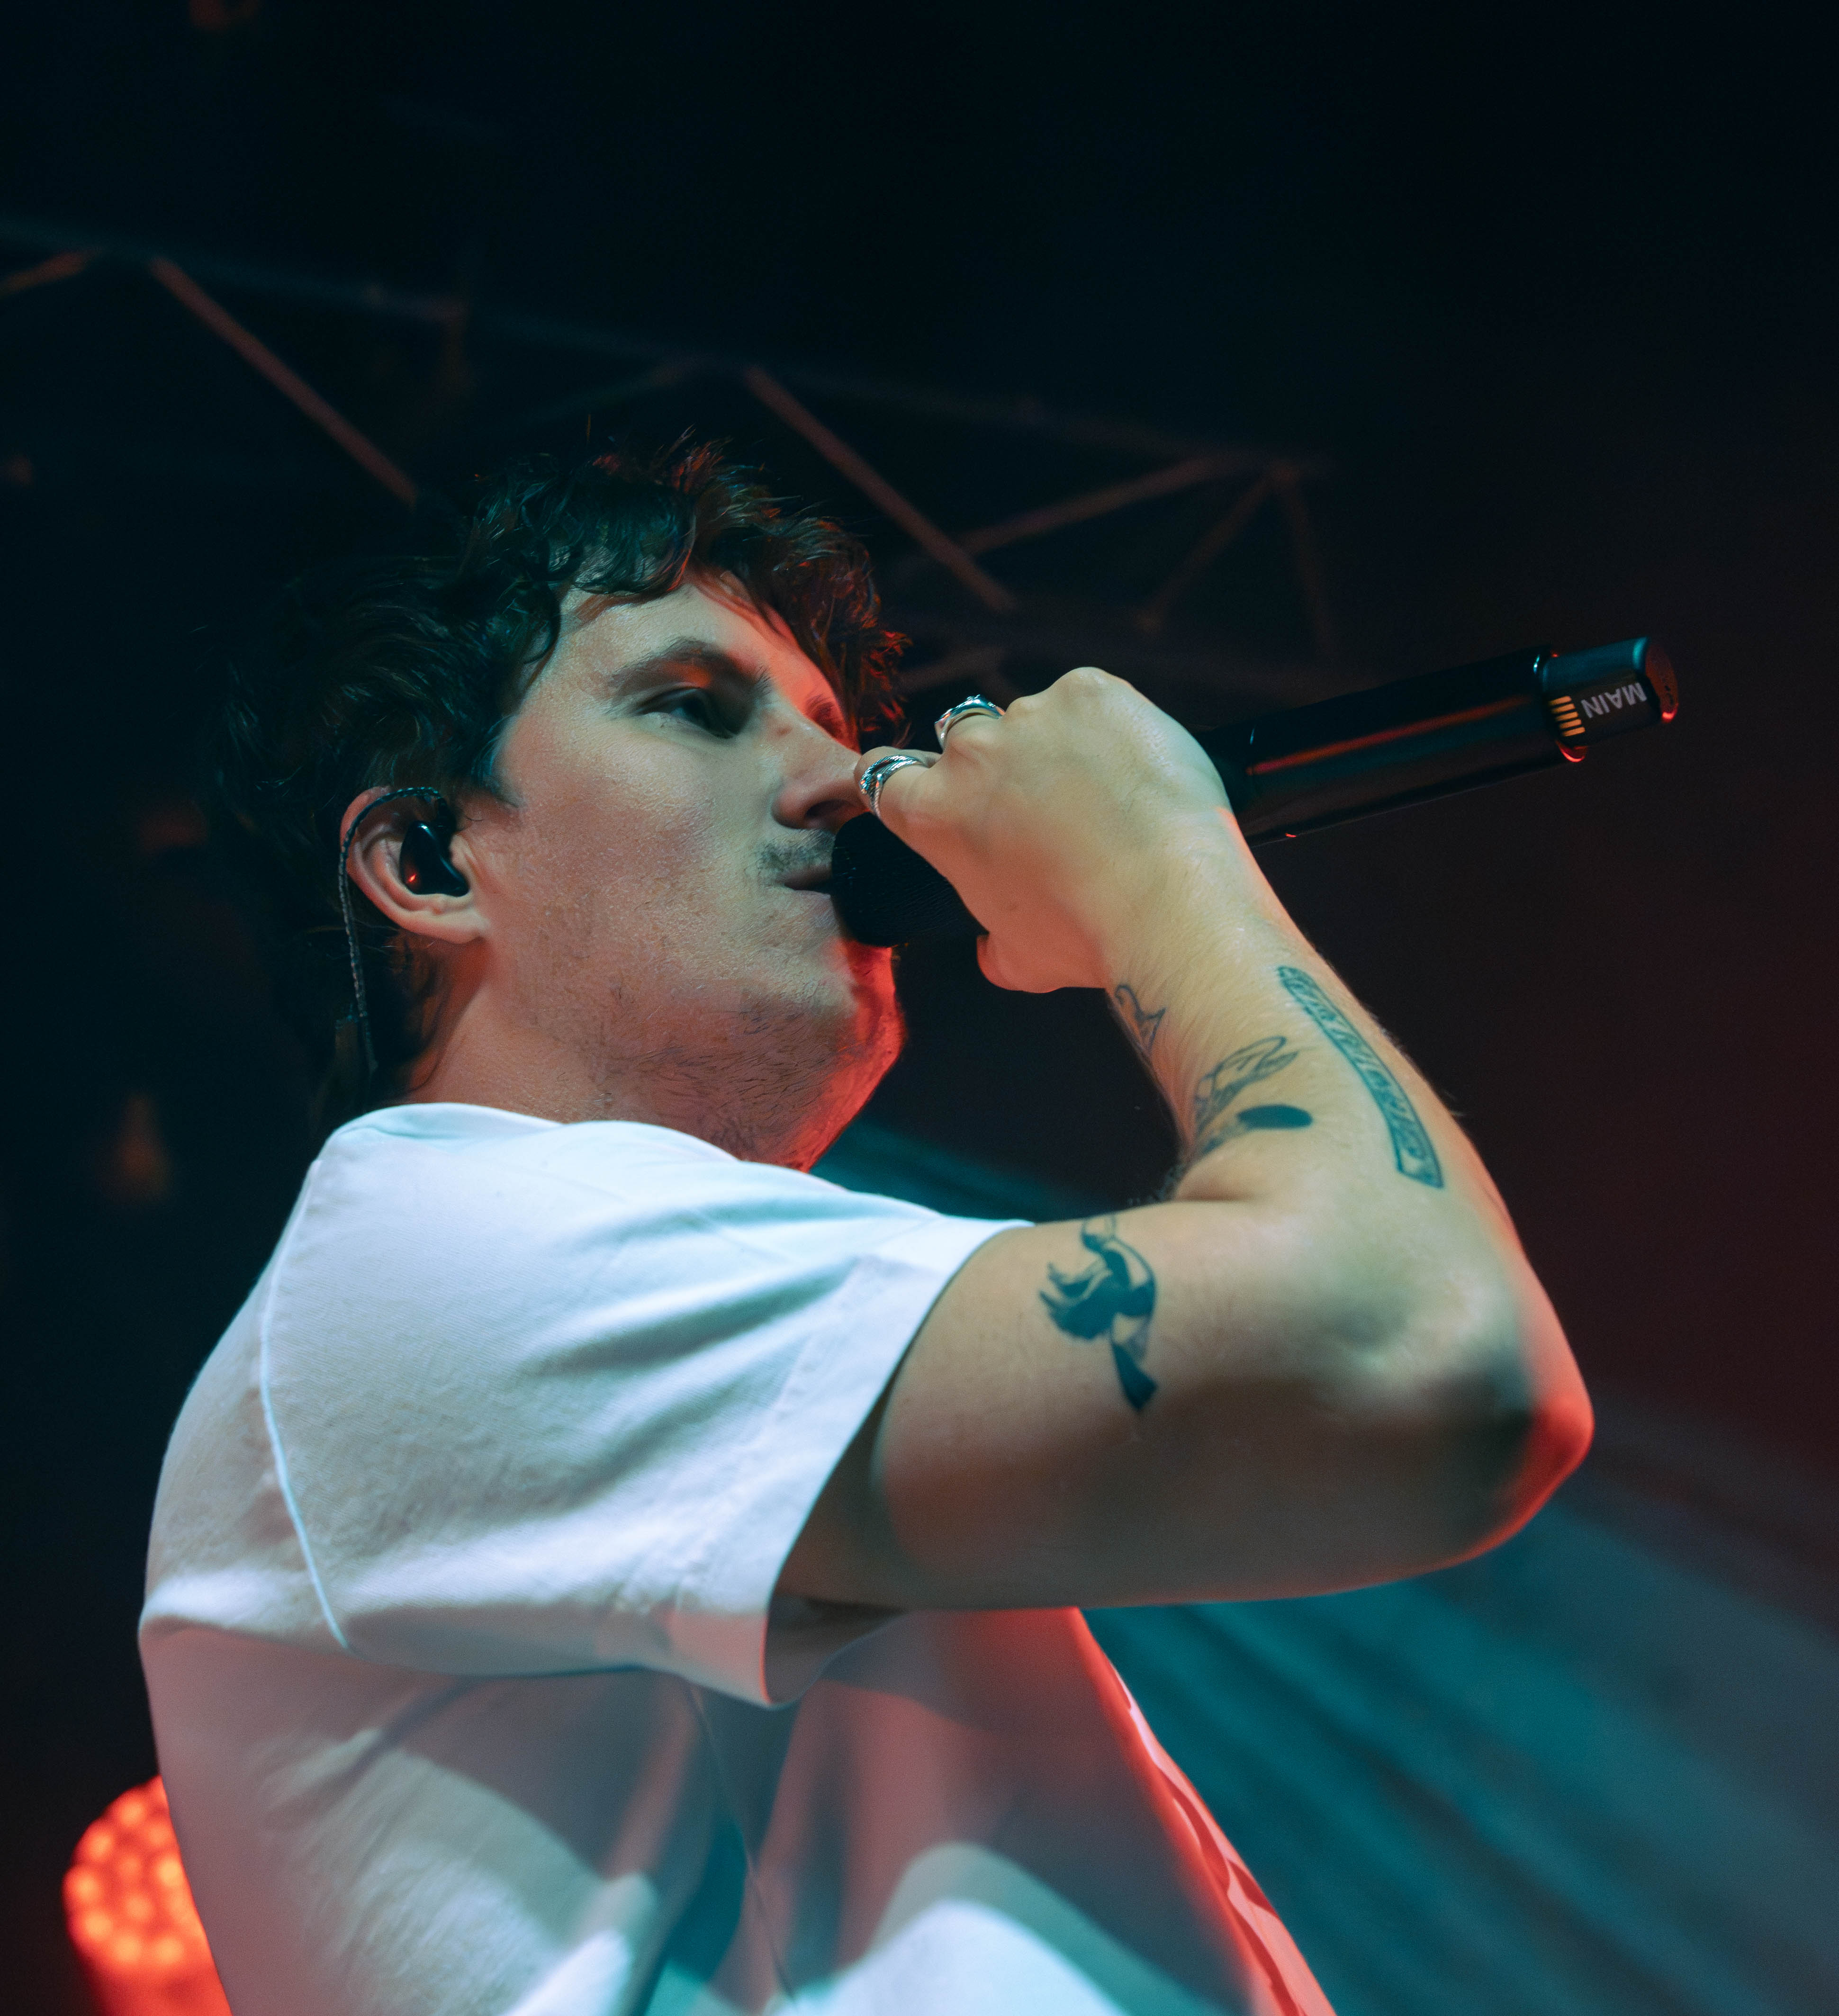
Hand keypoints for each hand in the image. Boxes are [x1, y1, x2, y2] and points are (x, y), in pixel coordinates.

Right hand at [854, 667, 1241, 992]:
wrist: (1168, 899)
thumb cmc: (1085, 935)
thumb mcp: (1019, 960)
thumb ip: (991, 947)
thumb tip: (991, 952)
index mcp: (935, 813)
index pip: (885, 775)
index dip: (906, 781)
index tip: (929, 789)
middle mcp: (971, 752)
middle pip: (966, 741)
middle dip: (996, 766)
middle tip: (1045, 807)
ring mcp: (1031, 714)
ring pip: (1033, 719)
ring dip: (1057, 747)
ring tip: (1106, 796)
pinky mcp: (1090, 691)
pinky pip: (1090, 701)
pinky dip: (1108, 728)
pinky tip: (1133, 772)